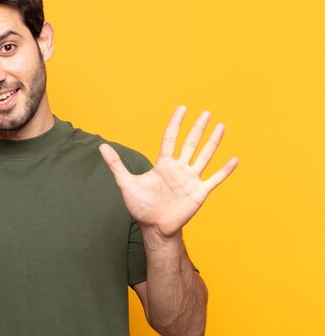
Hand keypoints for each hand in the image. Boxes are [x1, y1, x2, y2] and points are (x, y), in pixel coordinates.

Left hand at [99, 106, 237, 238]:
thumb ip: (116, 165)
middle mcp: (179, 169)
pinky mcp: (199, 192)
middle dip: (198, 128)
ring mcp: (190, 179)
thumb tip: (101, 146)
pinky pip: (215, 179)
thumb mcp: (126, 183)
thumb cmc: (141, 206)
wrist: (154, 227)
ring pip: (204, 156)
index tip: (182, 108)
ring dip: (213, 142)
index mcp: (163, 164)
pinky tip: (234, 159)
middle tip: (207, 112)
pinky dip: (225, 170)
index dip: (176, 123)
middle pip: (190, 143)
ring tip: (221, 126)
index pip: (171, 138)